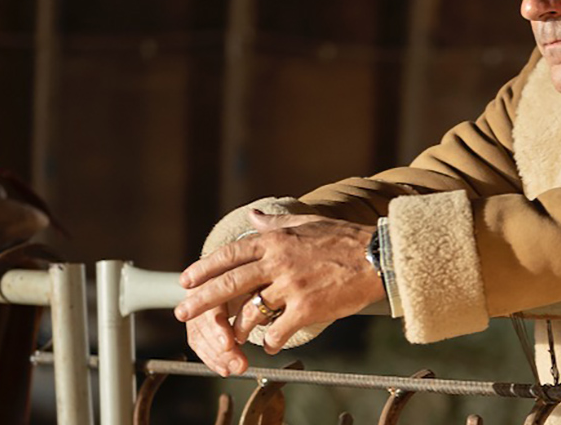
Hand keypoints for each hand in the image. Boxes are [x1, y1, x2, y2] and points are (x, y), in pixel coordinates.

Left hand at [175, 210, 383, 372]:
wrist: (379, 258)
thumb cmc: (346, 239)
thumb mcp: (308, 222)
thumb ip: (276, 221)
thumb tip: (252, 214)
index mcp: (277, 241)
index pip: (231, 254)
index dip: (205, 268)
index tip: (187, 280)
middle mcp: (279, 262)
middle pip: (230, 283)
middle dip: (202, 299)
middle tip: (182, 311)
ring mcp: (292, 286)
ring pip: (251, 311)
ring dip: (238, 327)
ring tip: (232, 336)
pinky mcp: (307, 308)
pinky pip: (278, 330)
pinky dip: (270, 341)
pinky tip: (268, 345)